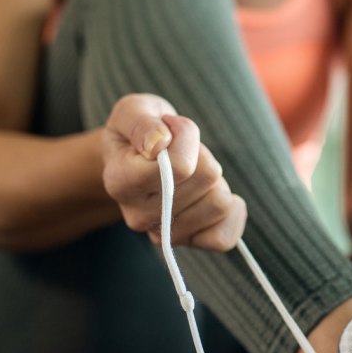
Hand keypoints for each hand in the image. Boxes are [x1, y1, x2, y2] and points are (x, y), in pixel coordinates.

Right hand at [101, 94, 245, 250]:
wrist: (136, 158)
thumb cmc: (139, 130)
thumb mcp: (134, 110)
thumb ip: (142, 123)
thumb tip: (159, 144)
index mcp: (120, 181)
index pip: (179, 167)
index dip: (187, 138)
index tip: (171, 128)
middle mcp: (138, 215)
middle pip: (207, 178)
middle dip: (202, 156)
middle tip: (182, 152)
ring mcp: (163, 234)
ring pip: (220, 203)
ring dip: (215, 181)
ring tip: (192, 172)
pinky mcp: (188, 242)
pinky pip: (225, 238)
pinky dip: (231, 212)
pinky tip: (214, 194)